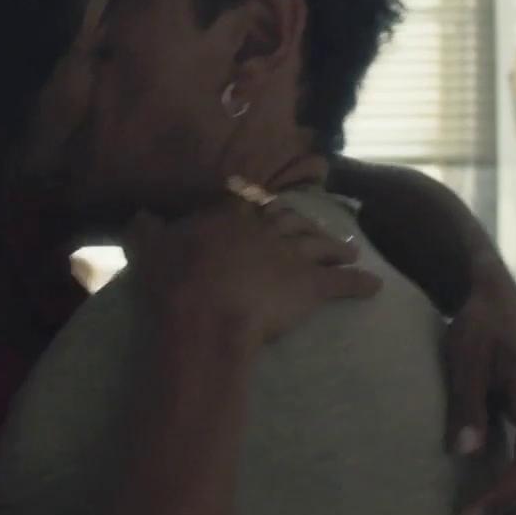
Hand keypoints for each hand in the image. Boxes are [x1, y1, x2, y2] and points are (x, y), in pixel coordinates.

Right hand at [127, 195, 381, 349]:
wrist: (204, 312)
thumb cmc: (173, 280)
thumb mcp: (147, 247)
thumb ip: (145, 228)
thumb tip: (140, 215)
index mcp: (229, 217)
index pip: (250, 202)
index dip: (261, 203)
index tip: (268, 203)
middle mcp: (266, 229)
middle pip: (293, 221)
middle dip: (307, 225)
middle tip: (318, 228)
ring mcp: (292, 255)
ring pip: (322, 246)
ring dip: (339, 248)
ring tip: (350, 251)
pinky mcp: (312, 286)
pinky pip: (343, 284)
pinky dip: (360, 284)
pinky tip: (375, 287)